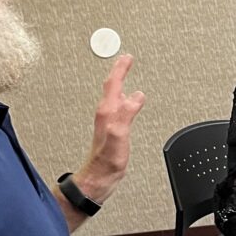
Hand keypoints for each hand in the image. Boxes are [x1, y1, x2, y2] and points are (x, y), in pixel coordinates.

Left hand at [72, 54, 144, 202]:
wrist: (99, 178)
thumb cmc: (106, 161)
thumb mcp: (118, 136)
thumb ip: (125, 115)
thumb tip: (136, 96)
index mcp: (107, 111)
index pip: (113, 83)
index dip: (121, 69)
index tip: (127, 57)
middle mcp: (105, 114)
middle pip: (111, 86)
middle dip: (119, 71)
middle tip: (126, 60)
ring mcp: (107, 122)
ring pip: (113, 95)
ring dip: (119, 83)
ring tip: (125, 76)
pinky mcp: (111, 130)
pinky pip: (117, 107)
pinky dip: (123, 98)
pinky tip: (126, 103)